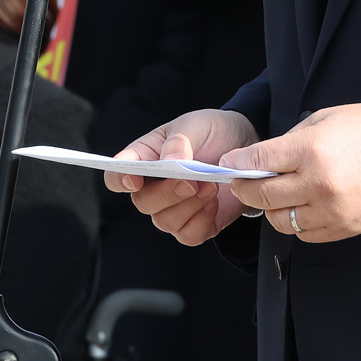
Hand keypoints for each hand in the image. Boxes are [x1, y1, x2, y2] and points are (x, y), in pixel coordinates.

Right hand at [108, 109, 259, 246]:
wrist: (243, 146)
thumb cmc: (210, 131)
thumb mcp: (195, 124)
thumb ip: (179, 141)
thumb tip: (171, 161)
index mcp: (145, 158)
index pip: (117, 175)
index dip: (119, 180)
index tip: (134, 180)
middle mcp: (153, 187)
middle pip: (142, 202)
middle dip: (166, 193)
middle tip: (192, 180)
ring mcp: (173, 208)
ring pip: (165, 221)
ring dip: (189, 205)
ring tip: (210, 185)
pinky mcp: (196, 224)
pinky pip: (189, 235)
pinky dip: (202, 220)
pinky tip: (214, 201)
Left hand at [225, 103, 360, 243]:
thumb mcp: (326, 118)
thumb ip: (290, 141)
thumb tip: (260, 158)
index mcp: (311, 150)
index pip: (258, 162)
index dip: (237, 164)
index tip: (229, 165)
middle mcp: (318, 183)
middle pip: (262, 195)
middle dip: (245, 188)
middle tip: (241, 182)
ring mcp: (332, 211)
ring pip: (280, 220)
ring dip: (271, 208)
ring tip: (276, 195)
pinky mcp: (344, 229)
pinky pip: (304, 235)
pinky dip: (296, 223)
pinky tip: (300, 207)